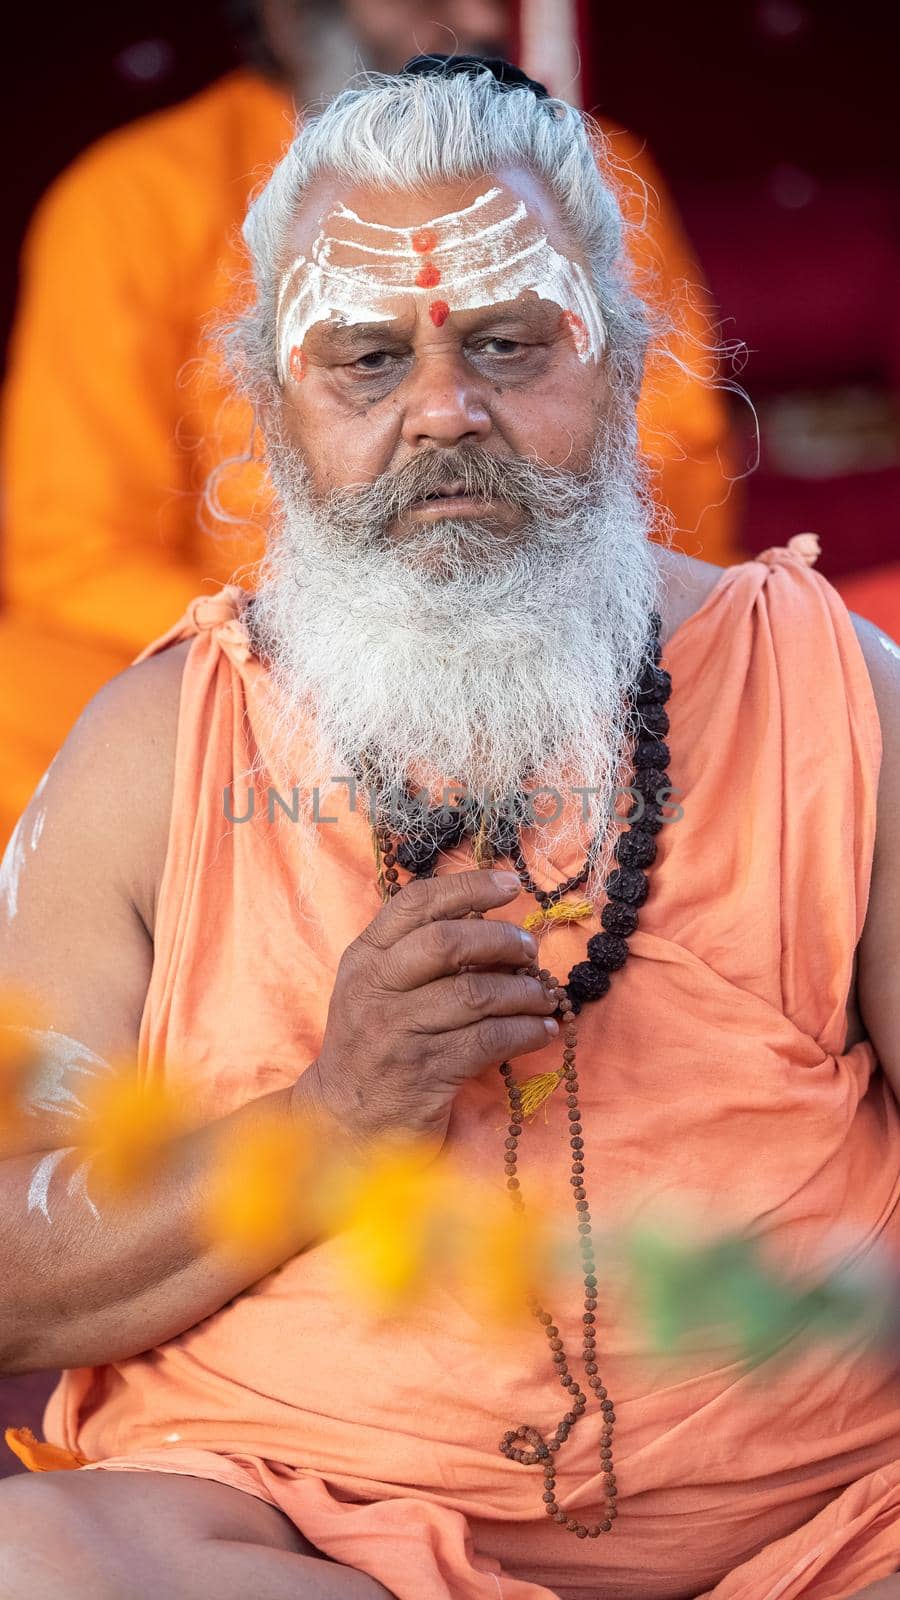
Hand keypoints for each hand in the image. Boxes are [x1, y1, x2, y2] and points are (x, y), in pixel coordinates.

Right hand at [305, 869, 558, 1159]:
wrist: (346, 1122)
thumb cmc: (373, 1046)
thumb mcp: (376, 990)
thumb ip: (416, 953)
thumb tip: (490, 922)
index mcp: (364, 958)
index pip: (416, 904)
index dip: (467, 887)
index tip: (509, 885)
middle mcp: (375, 989)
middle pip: (447, 944)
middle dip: (500, 940)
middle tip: (530, 950)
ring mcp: (398, 1032)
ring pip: (476, 994)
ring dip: (523, 992)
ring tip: (543, 997)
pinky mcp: (426, 1073)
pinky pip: (489, 1040)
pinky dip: (526, 1032)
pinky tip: (541, 1031)